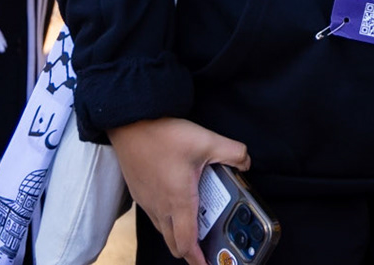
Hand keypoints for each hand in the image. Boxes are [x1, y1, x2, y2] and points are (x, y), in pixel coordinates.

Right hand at [110, 118, 251, 264]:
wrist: (128, 122)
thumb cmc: (163, 134)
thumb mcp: (206, 140)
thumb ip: (233, 152)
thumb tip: (246, 162)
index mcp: (178, 201)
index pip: (186, 244)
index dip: (199, 259)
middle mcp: (160, 207)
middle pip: (174, 243)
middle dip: (191, 250)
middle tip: (209, 245)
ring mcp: (147, 201)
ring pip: (163, 230)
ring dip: (179, 233)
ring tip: (198, 224)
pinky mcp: (140, 193)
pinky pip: (155, 216)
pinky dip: (168, 219)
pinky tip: (180, 201)